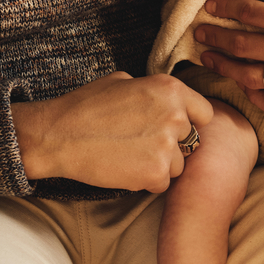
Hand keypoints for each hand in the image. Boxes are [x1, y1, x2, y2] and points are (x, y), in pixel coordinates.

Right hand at [11, 71, 213, 192]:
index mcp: (170, 89)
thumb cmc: (86, 106)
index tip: (174, 130)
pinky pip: (162, 183)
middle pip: (191, 141)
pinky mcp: (156, 172)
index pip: (204, 113)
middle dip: (171, 145)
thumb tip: (166, 99)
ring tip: (130, 156)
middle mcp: (175, 115)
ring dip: (160, 165)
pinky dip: (146, 181)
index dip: (190, 123)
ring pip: (179, 164)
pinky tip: (124, 168)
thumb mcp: (124, 80)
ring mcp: (167, 145)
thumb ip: (153, 91)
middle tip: (142, 144)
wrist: (59, 135)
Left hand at [195, 0, 263, 114]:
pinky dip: (254, 96)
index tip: (209, 6)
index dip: (224, 9)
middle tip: (200, 33)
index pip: (250, 14)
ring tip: (209, 59)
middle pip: (243, 47)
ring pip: (252, 78)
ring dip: (225, 68)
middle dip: (216, 38)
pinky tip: (242, 83)